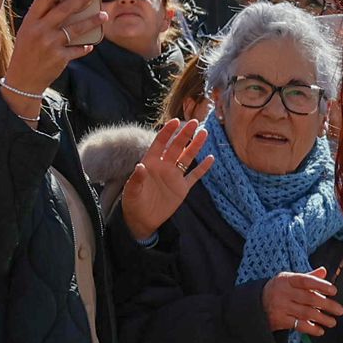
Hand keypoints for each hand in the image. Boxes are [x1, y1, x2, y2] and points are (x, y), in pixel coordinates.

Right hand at [4, 0, 102, 98]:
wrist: (23, 80)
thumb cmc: (27, 52)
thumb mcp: (27, 31)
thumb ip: (42, 18)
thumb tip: (63, 2)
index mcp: (30, 21)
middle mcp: (39, 30)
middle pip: (64, 9)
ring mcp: (50, 44)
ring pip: (76, 28)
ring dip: (92, 21)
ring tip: (103, 15)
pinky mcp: (60, 58)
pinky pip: (78, 49)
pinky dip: (85, 47)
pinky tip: (91, 44)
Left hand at [119, 119, 213, 239]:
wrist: (142, 220)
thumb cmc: (133, 204)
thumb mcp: (131, 192)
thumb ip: (136, 179)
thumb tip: (140, 165)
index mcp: (150, 163)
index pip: (160, 144)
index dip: (167, 132)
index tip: (175, 121)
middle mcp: (164, 166)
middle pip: (176, 147)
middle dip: (185, 134)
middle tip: (195, 122)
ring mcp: (174, 176)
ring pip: (187, 157)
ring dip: (195, 146)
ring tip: (204, 134)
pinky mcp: (182, 188)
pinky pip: (194, 176)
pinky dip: (203, 168)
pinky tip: (211, 159)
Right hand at [263, 268, 341, 336]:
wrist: (256, 304)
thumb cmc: (278, 290)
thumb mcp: (289, 279)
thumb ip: (307, 277)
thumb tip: (324, 271)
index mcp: (287, 280)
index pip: (306, 281)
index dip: (321, 285)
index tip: (334, 291)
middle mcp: (284, 292)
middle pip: (309, 298)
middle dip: (327, 305)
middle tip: (339, 310)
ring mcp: (281, 307)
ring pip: (306, 313)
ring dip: (322, 318)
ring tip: (333, 321)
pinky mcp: (280, 320)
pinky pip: (299, 325)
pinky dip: (311, 328)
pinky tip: (320, 330)